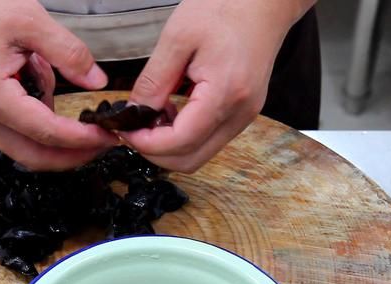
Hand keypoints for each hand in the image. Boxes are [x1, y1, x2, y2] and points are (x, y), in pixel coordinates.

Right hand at [0, 0, 117, 170]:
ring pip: (23, 150)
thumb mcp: (28, 20)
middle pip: (34, 157)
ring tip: (52, 83)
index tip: (109, 137)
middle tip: (102, 143)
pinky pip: (13, 135)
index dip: (82, 139)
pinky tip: (38, 86)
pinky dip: (35, 125)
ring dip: (53, 137)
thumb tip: (97, 82)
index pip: (46, 132)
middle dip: (72, 156)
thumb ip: (68, 52)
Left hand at [123, 0, 314, 172]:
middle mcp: (239, 113)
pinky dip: (185, 136)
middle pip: (191, 160)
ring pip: (200, 154)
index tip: (125, 130)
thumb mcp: (178, 38)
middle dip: (155, 152)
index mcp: (225, 94)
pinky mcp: (242, 112)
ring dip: (170, 146)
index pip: (180, 142)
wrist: (265, 1)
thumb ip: (154, 80)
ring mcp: (244, 116)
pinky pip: (210, 139)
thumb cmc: (227, 7)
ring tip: (151, 117)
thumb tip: (134, 111)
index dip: (146, 143)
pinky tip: (172, 112)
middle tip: (133, 130)